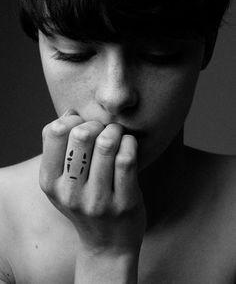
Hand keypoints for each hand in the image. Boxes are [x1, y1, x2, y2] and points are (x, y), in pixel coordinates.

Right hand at [40, 110, 145, 256]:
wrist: (107, 244)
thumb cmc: (85, 203)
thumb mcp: (62, 182)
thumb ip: (60, 148)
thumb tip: (70, 112)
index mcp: (50, 182)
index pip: (54, 132)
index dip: (72, 120)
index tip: (84, 126)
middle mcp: (70, 192)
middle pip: (81, 134)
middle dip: (97, 123)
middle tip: (104, 129)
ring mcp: (98, 200)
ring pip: (106, 144)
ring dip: (116, 131)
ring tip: (118, 135)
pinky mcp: (124, 203)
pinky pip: (127, 159)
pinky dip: (130, 143)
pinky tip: (129, 144)